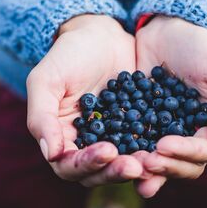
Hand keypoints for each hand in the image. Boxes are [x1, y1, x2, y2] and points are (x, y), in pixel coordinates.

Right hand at [26, 15, 141, 186]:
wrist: (100, 35)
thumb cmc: (67, 55)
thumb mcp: (46, 81)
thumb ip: (41, 117)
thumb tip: (51, 154)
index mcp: (61, 138)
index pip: (68, 165)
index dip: (86, 164)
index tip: (107, 151)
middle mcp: (86, 143)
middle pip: (97, 172)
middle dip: (114, 172)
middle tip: (135, 166)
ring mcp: (113, 137)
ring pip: (121, 163)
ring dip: (135, 166)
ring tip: (151, 162)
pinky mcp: (134, 127)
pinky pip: (142, 144)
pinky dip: (151, 150)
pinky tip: (165, 147)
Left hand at [134, 16, 206, 196]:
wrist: (168, 29)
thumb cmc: (203, 49)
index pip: (202, 152)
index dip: (184, 153)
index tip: (163, 145)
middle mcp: (185, 135)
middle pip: (179, 164)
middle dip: (164, 166)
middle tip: (145, 161)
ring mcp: (160, 130)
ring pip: (156, 159)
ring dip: (145, 167)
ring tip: (130, 166)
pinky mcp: (136, 121)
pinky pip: (131, 140)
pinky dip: (125, 151)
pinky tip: (112, 155)